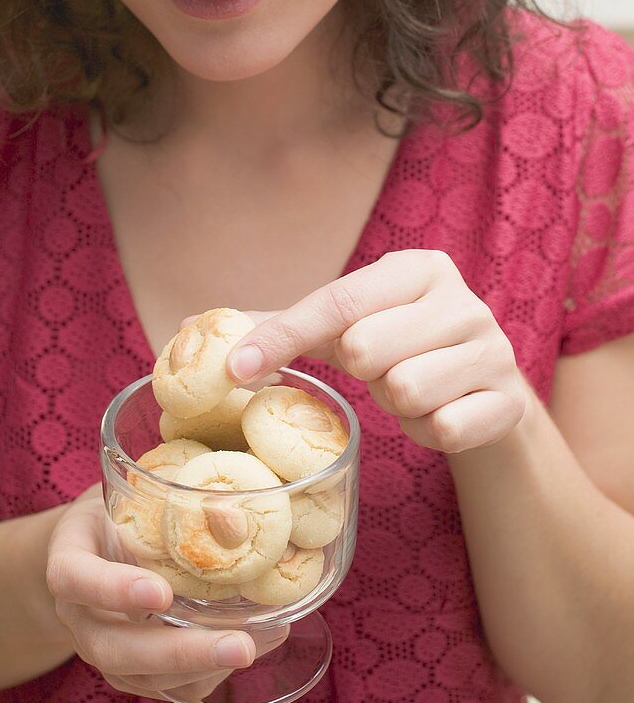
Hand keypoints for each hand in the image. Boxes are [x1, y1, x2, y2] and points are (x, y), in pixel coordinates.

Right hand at [46, 484, 288, 700]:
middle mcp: (79, 614)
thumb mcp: (131, 491)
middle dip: (178, 653)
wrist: (93, 547)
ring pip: (142, 676)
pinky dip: (211, 672)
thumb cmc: (118, 511)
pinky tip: (257, 645)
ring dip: (202, 668)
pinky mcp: (132, 669)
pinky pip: (167, 684)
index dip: (113, 589)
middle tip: (239, 645)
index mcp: (69, 559)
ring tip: (257, 645)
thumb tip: (236, 518)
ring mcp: (103, 647)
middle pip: (113, 649)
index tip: (161, 592)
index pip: (74, 578)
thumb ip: (166, 498)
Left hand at [184, 250, 526, 453]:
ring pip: (408, 392)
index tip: (234, 371)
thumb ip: (282, 325)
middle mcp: (461, 299)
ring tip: (411, 389)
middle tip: (380, 370)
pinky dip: (430, 433)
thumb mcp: (347, 327)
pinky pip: (444, 430)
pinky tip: (442, 414)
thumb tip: (193, 325)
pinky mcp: (510, 402)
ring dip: (397, 405)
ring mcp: (493, 349)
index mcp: (416, 268)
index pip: (335, 303)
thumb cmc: (400, 348)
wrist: (486, 393)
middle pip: (368, 348)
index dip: (281, 338)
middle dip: (363, 372)